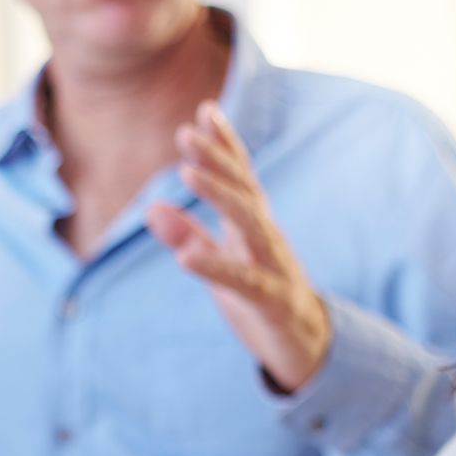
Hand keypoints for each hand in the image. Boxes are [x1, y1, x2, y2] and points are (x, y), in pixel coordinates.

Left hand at [148, 101, 332, 393]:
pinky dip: (216, 267)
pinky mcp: (272, 300)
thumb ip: (188, 235)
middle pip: (244, 189)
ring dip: (220, 194)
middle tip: (185, 133)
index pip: (241, 177)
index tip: (206, 110)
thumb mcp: (220, 263)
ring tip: (186, 173)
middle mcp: (267, 237)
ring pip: (251, 222)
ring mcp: (274, 266)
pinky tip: (187, 258)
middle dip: (217, 159)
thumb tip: (151, 207)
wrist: (304, 344)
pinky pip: (244, 281)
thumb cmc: (261, 298)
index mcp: (254, 225)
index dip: (225, 144)